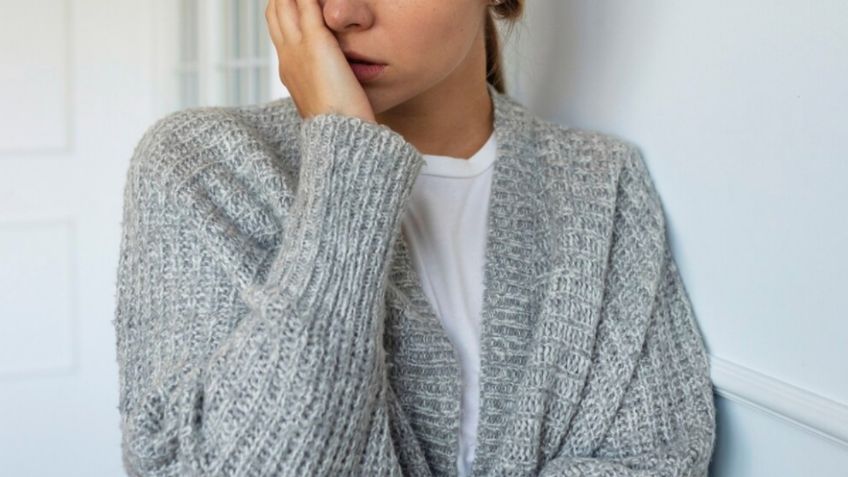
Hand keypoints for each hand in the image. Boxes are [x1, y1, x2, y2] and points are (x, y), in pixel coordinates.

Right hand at [266, 0, 376, 123]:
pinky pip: (309, 4)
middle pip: (276, 10)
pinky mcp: (317, 43)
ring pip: (286, 3)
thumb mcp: (324, 101)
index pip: (278, 28)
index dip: (282, 7)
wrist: (338, 139)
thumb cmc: (338, 127)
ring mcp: (298, 49)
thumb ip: (321, 83)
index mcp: (288, 70)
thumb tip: (326, 82)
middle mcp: (288, 56)